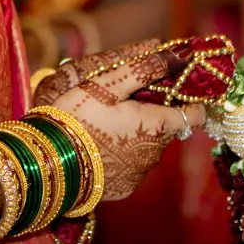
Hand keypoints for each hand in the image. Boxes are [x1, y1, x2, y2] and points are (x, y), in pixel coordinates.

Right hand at [35, 41, 205, 200]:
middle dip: (155, 112)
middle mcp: (156, 154)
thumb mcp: (109, 83)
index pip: (196, 115)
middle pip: (168, 128)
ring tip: (109, 122)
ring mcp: (140, 174)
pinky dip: (125, 153)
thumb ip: (147, 68)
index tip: (174, 89)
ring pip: (150, 146)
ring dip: (139, 133)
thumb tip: (179, 54)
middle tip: (127, 100)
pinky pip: (134, 166)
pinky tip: (102, 145)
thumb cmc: (78, 116)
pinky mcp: (124, 188)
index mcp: (157, 126)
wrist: (48, 161)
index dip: (189, 100)